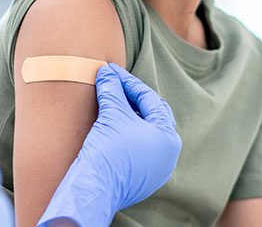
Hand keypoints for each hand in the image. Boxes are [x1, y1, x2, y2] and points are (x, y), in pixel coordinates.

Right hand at [37, 64, 180, 226]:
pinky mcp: (141, 181)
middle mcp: (168, 155)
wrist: (93, 190)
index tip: (111, 72)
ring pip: (145, 134)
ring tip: (112, 103)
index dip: (127, 82)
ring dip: (129, 117)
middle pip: (152, 116)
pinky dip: (127, 136)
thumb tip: (107, 72)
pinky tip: (112, 128)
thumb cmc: (107, 151)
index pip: (149, 99)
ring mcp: (156, 170)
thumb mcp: (111, 114)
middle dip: (133, 99)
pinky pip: (137, 151)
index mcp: (168, 137)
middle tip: (115, 85)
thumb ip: (112, 89)